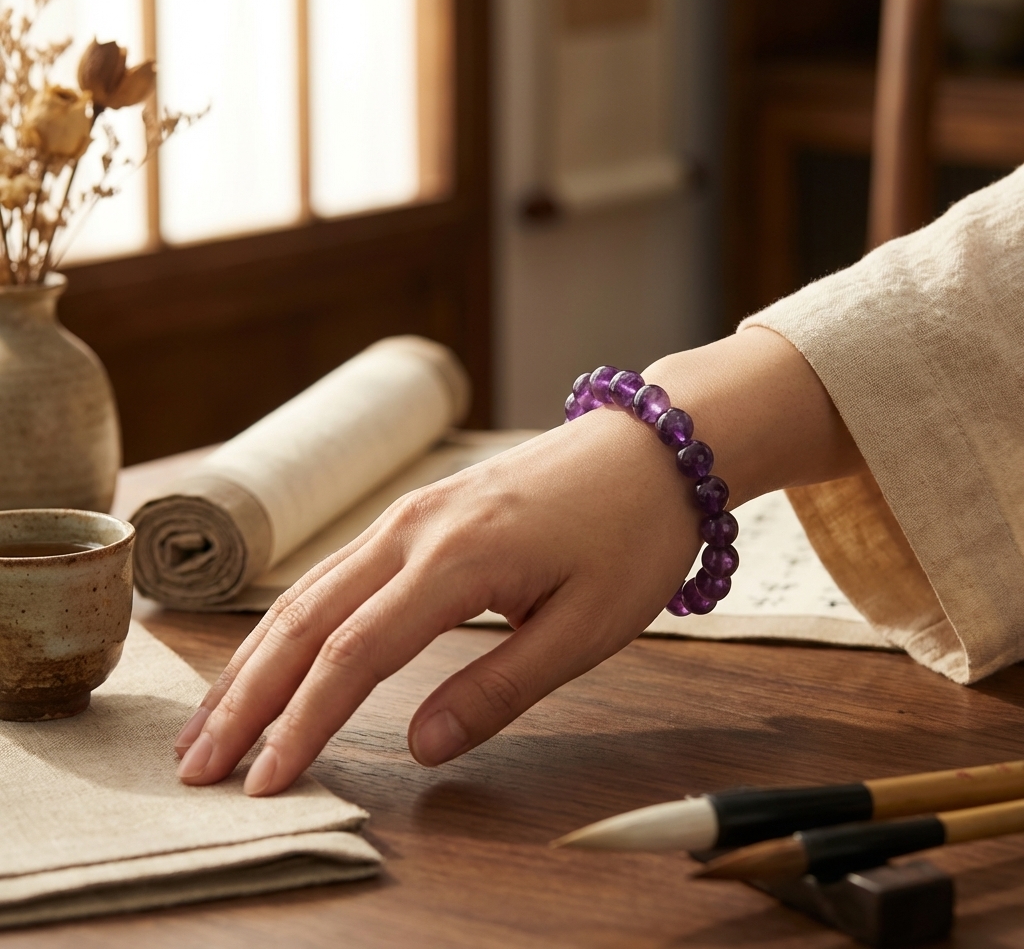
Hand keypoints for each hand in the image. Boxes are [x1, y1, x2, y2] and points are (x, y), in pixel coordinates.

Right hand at [174, 327, 863, 794]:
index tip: (262, 782)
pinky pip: (338, 571)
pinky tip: (276, 652)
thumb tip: (420, 744)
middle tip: (197, 764)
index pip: (353, 655)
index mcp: (456, 559)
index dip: (301, 724)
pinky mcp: (418, 511)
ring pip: (309, 591)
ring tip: (214, 719)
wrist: (654, 448)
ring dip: (257, 658)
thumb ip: (499, 687)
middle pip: (304, 619)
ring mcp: (410, 513)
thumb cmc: (632, 533)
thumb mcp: (586, 626)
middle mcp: (413, 528)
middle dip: (245, 696)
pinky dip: (295, 621)